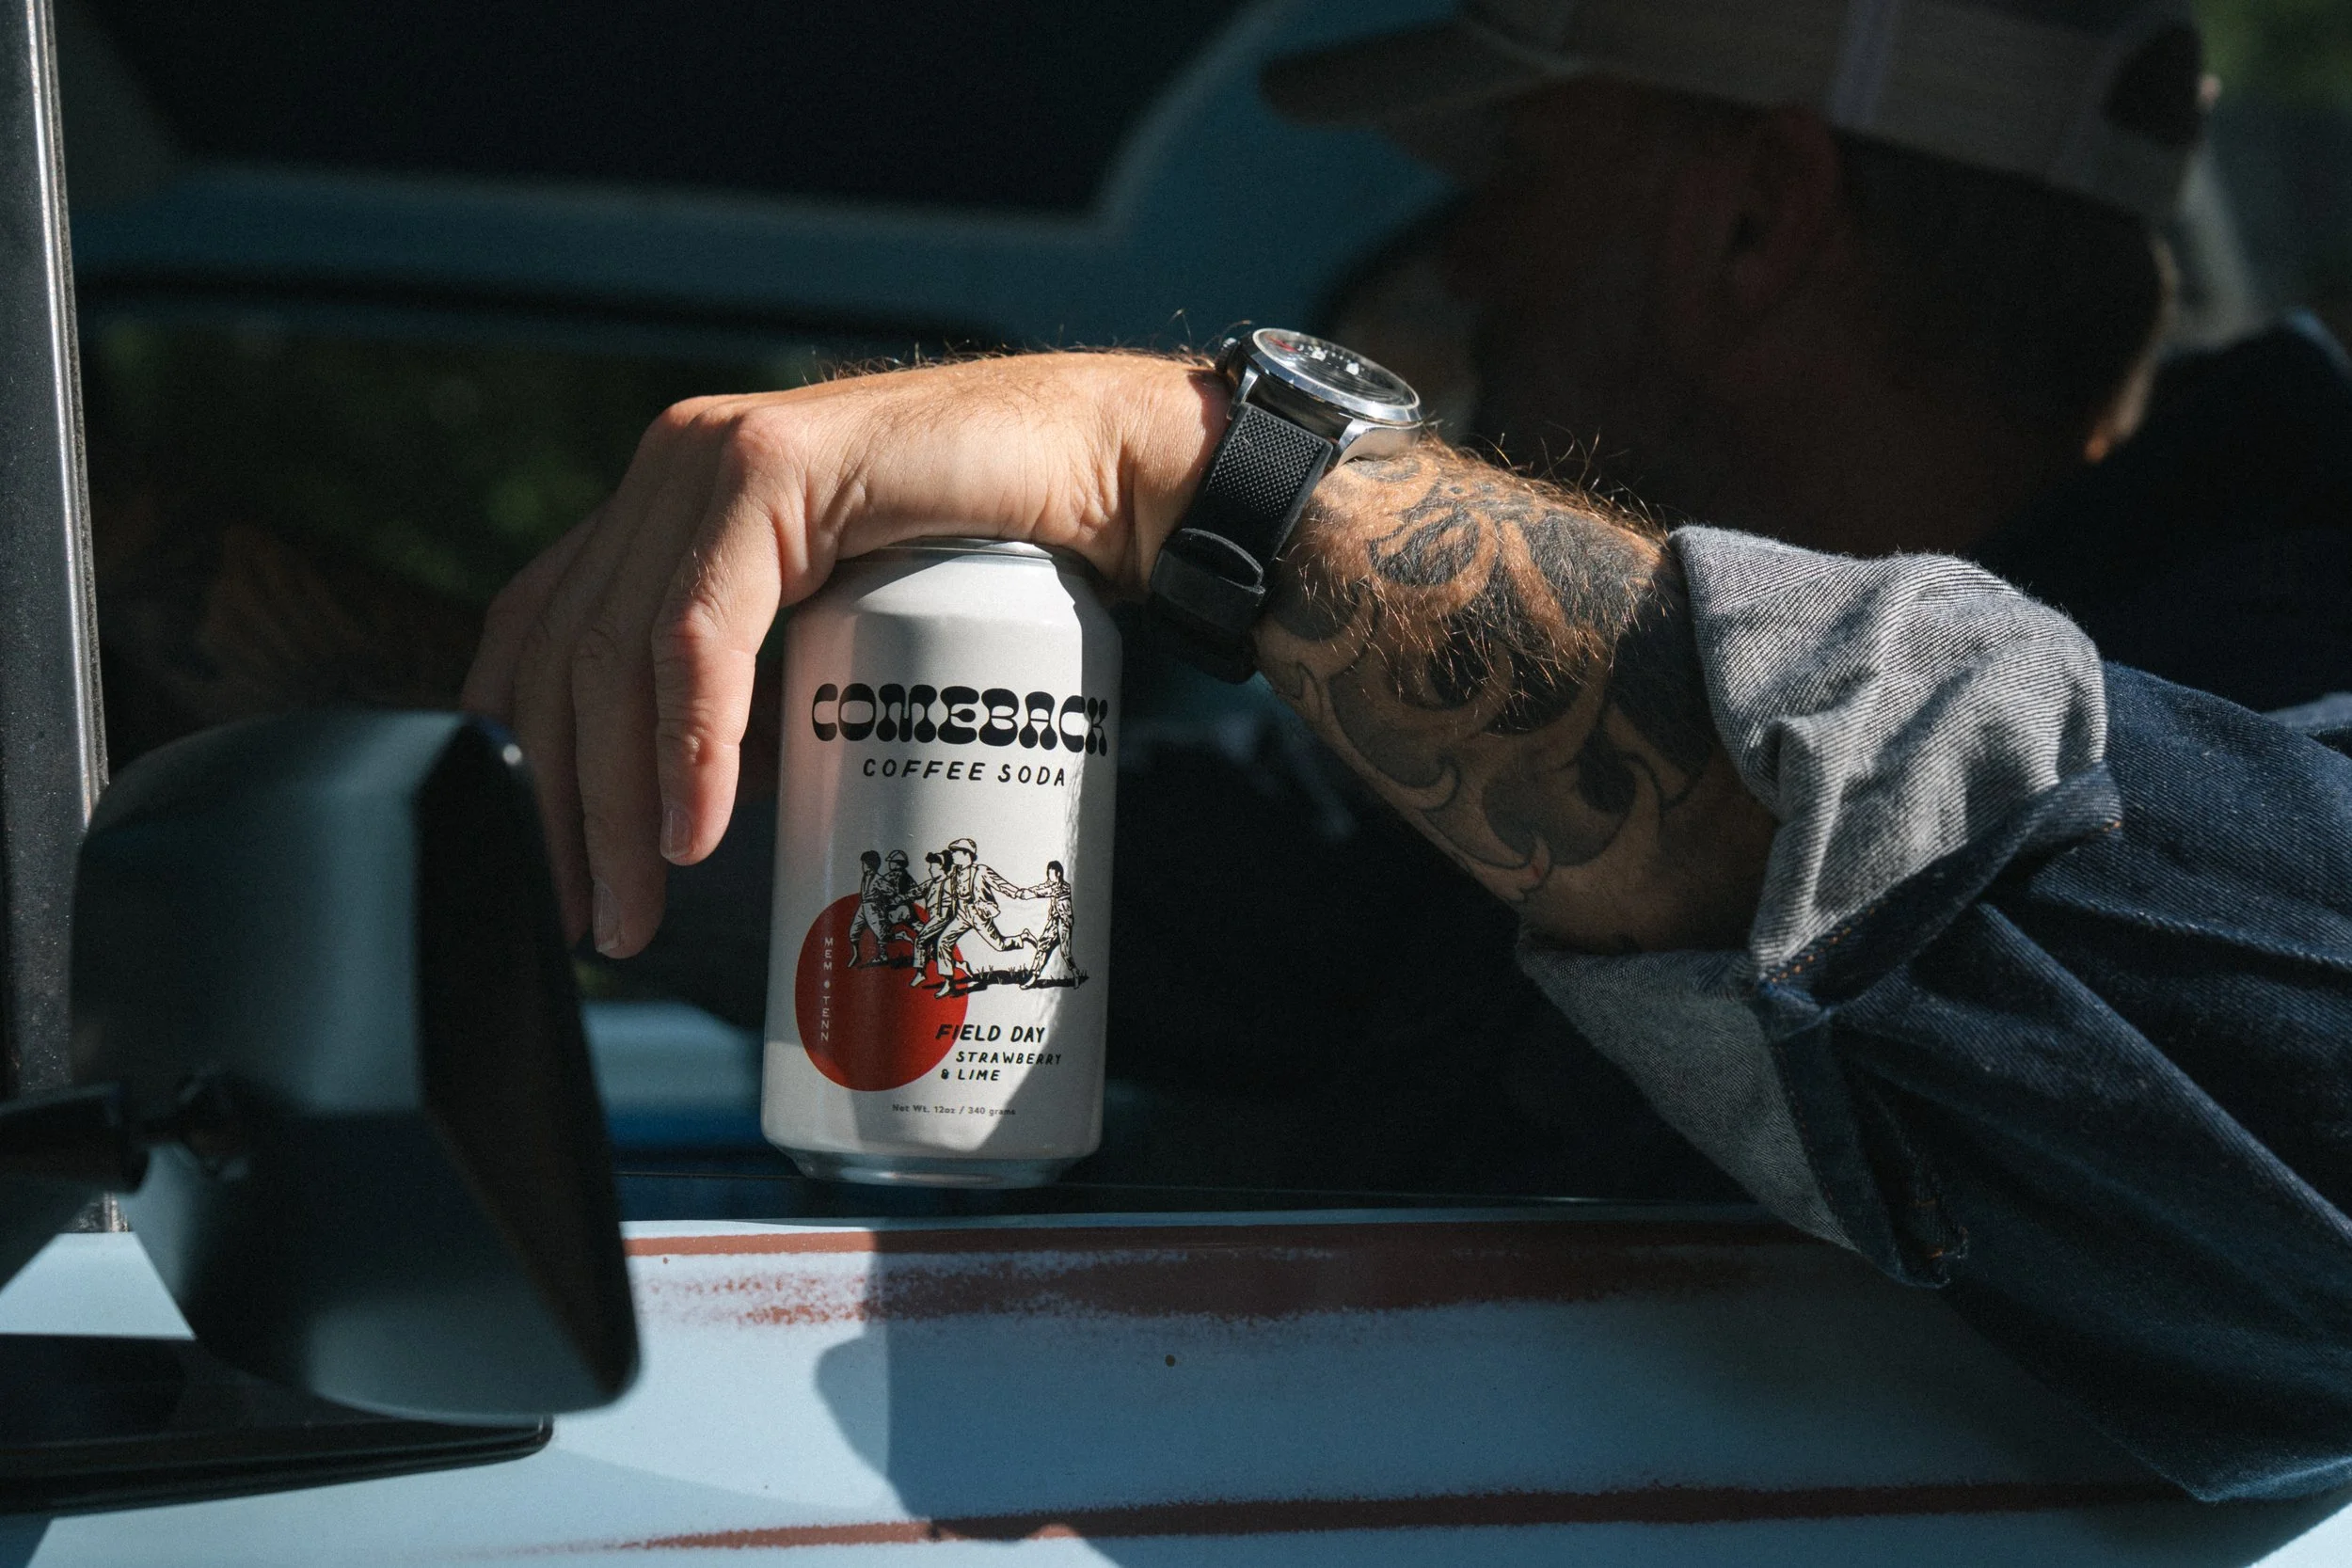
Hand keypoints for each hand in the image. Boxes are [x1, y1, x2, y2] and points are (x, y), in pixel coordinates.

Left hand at [461, 352, 1223, 957]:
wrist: (1111, 475)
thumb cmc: (997, 565)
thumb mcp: (843, 631)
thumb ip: (767, 677)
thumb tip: (699, 819)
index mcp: (672, 504)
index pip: (544, 632)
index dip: (524, 760)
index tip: (551, 876)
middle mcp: (672, 468)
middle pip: (567, 653)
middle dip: (563, 807)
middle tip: (599, 926)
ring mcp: (714, 457)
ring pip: (620, 648)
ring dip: (616, 798)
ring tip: (641, 903)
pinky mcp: (775, 466)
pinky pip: (702, 623)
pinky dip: (688, 735)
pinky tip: (693, 824)